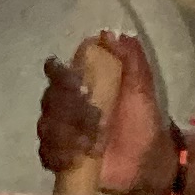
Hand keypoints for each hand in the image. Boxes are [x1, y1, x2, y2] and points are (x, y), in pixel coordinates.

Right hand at [38, 30, 175, 194]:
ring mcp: (59, 133)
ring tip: (93, 143)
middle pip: (49, 100)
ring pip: (46, 126)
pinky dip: (60, 155)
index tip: (78, 84)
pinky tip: (78, 157)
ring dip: (68, 133)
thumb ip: (129, 59)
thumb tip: (110, 33)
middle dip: (70, 109)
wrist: (148, 160)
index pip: (56, 72)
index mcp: (79, 85)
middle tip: (95, 118)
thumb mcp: (141, 87)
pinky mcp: (59, 158)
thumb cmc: (142, 120)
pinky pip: (47, 154)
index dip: (60, 76)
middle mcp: (63, 106)